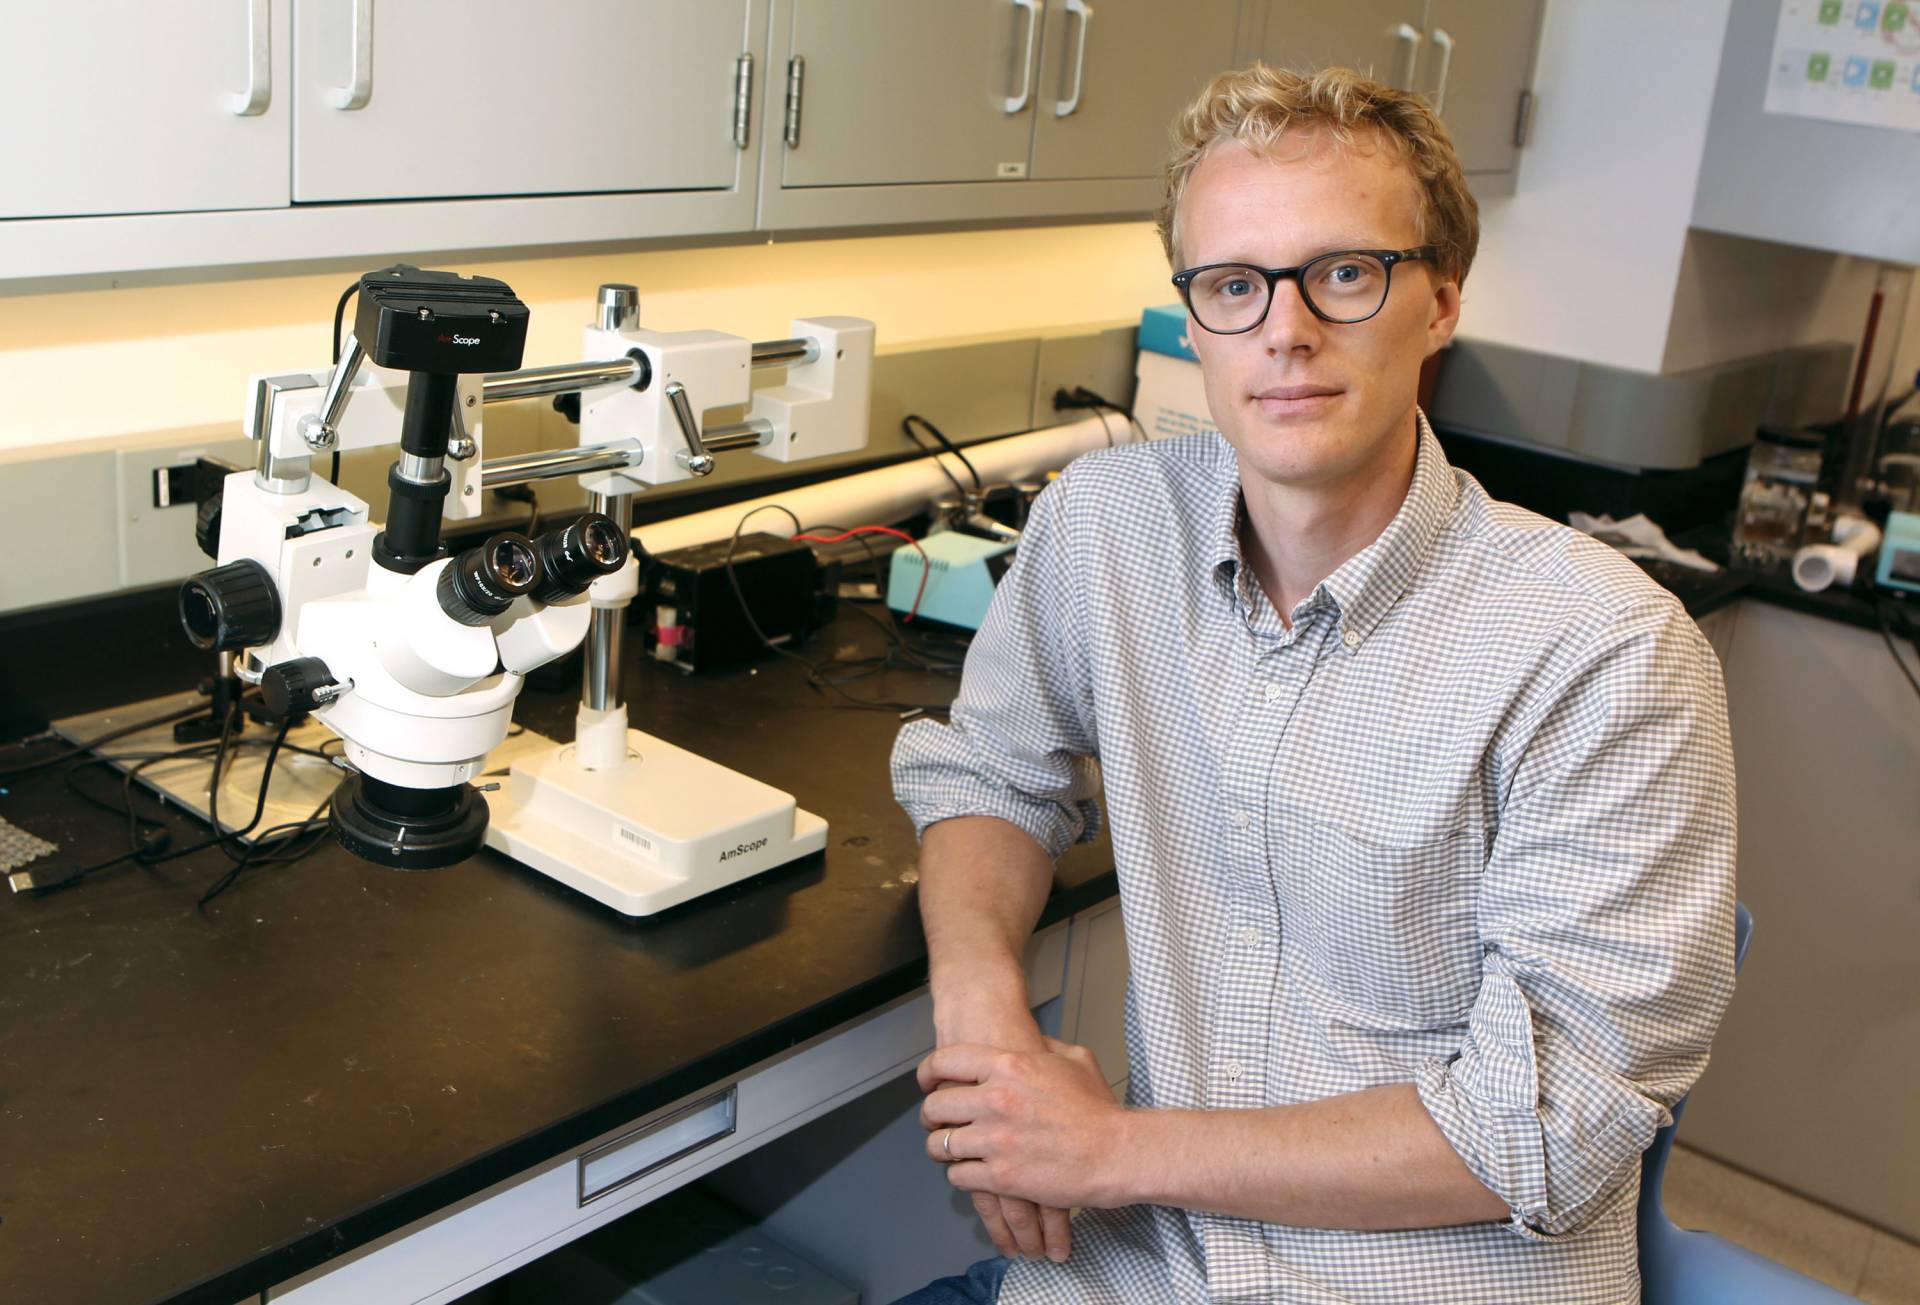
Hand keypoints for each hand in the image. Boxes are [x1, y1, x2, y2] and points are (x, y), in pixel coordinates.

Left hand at [919, 1037, 1124, 1213]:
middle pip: (936, 1106)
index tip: (927, 1083)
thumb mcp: (1075, 1060)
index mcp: (1009, 1066)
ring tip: (949, 1151)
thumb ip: (1044, 1048)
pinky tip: (971, 1173)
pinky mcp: (1000, 1177)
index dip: (929, 1073)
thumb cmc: (1100, 1110)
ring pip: (941, 1144)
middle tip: (935, 1122)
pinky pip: (958, 1175)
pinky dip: (961, 1175)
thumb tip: (1031, 1043)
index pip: (947, 1062)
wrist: (1117, 1152)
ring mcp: (995, 1139)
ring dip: (942, 1149)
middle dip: (931, 1116)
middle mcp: (995, 1099)